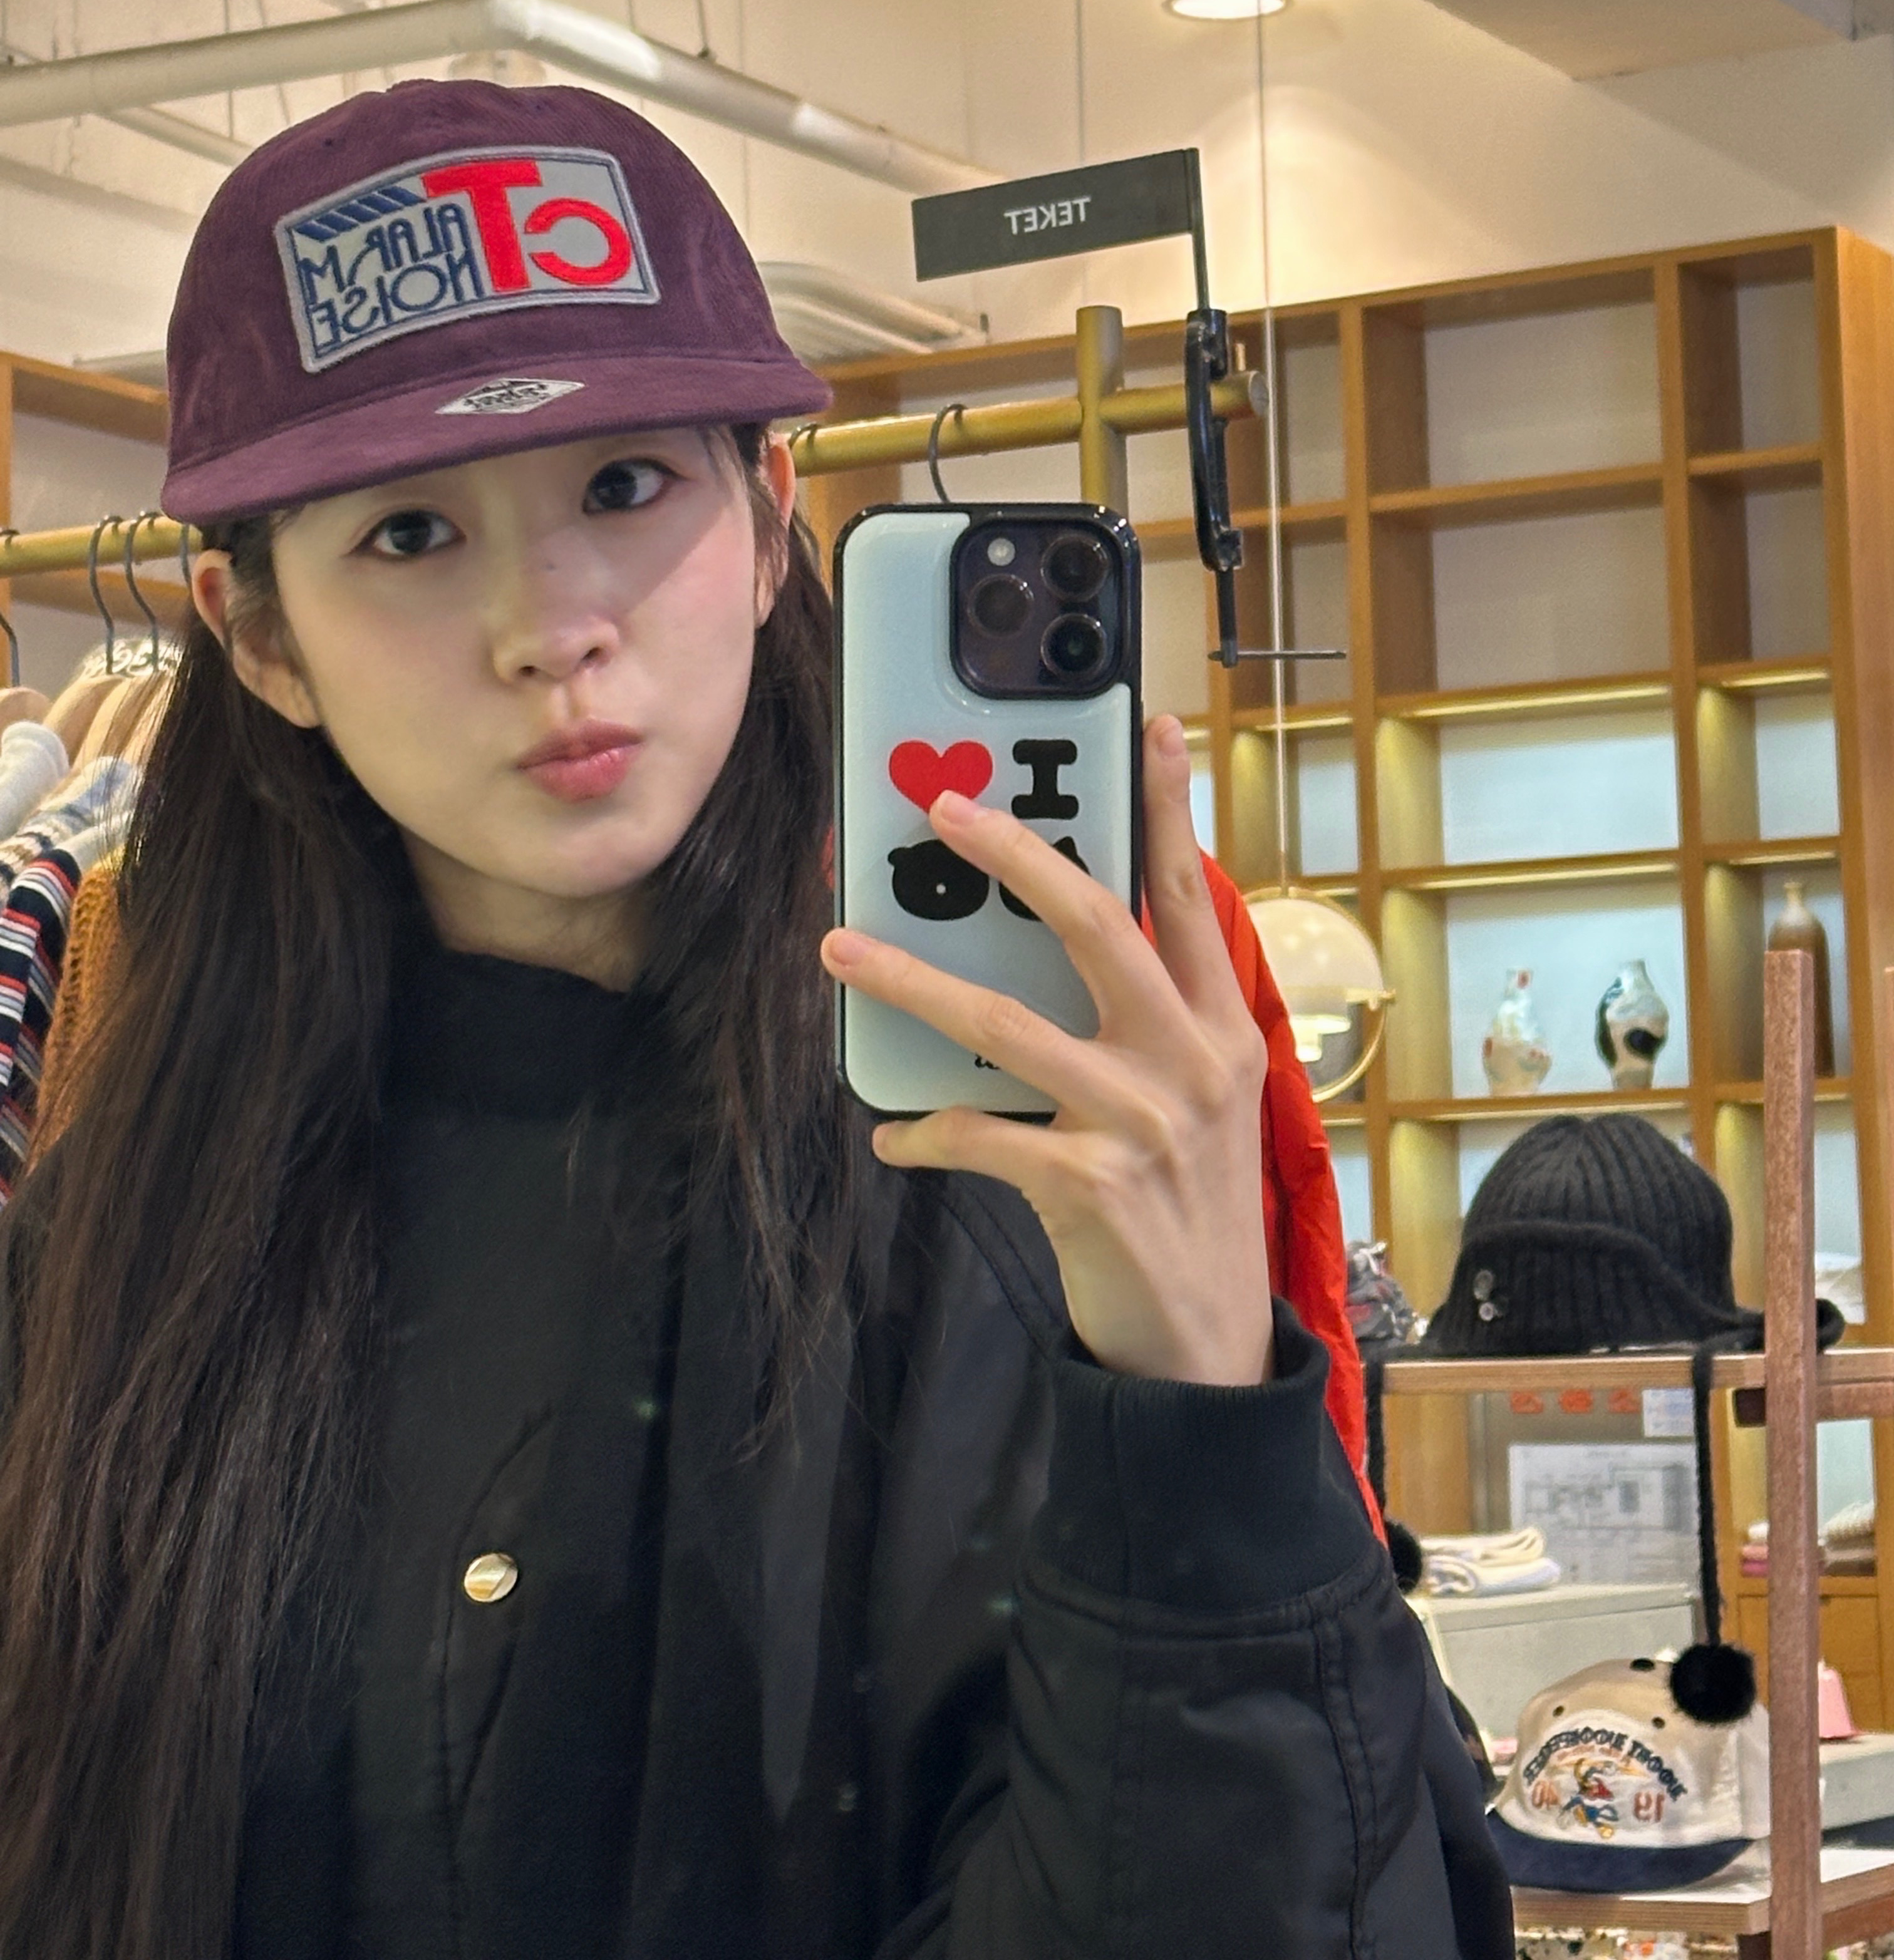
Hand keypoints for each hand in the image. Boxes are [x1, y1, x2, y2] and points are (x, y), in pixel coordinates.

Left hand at [820, 715, 1273, 1385]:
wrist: (1207, 1352)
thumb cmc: (1187, 1211)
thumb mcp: (1193, 1105)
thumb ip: (1143, 1028)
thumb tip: (1041, 961)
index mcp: (1221, 1031)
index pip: (1186, 899)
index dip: (1167, 811)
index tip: (1153, 730)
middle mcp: (1191, 1061)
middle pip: (1095, 925)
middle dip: (1015, 854)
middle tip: (940, 808)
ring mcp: (1142, 1120)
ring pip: (1006, 1022)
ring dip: (911, 981)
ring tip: (840, 950)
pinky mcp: (1090, 1185)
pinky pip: (980, 1133)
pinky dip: (925, 1132)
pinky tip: (894, 1136)